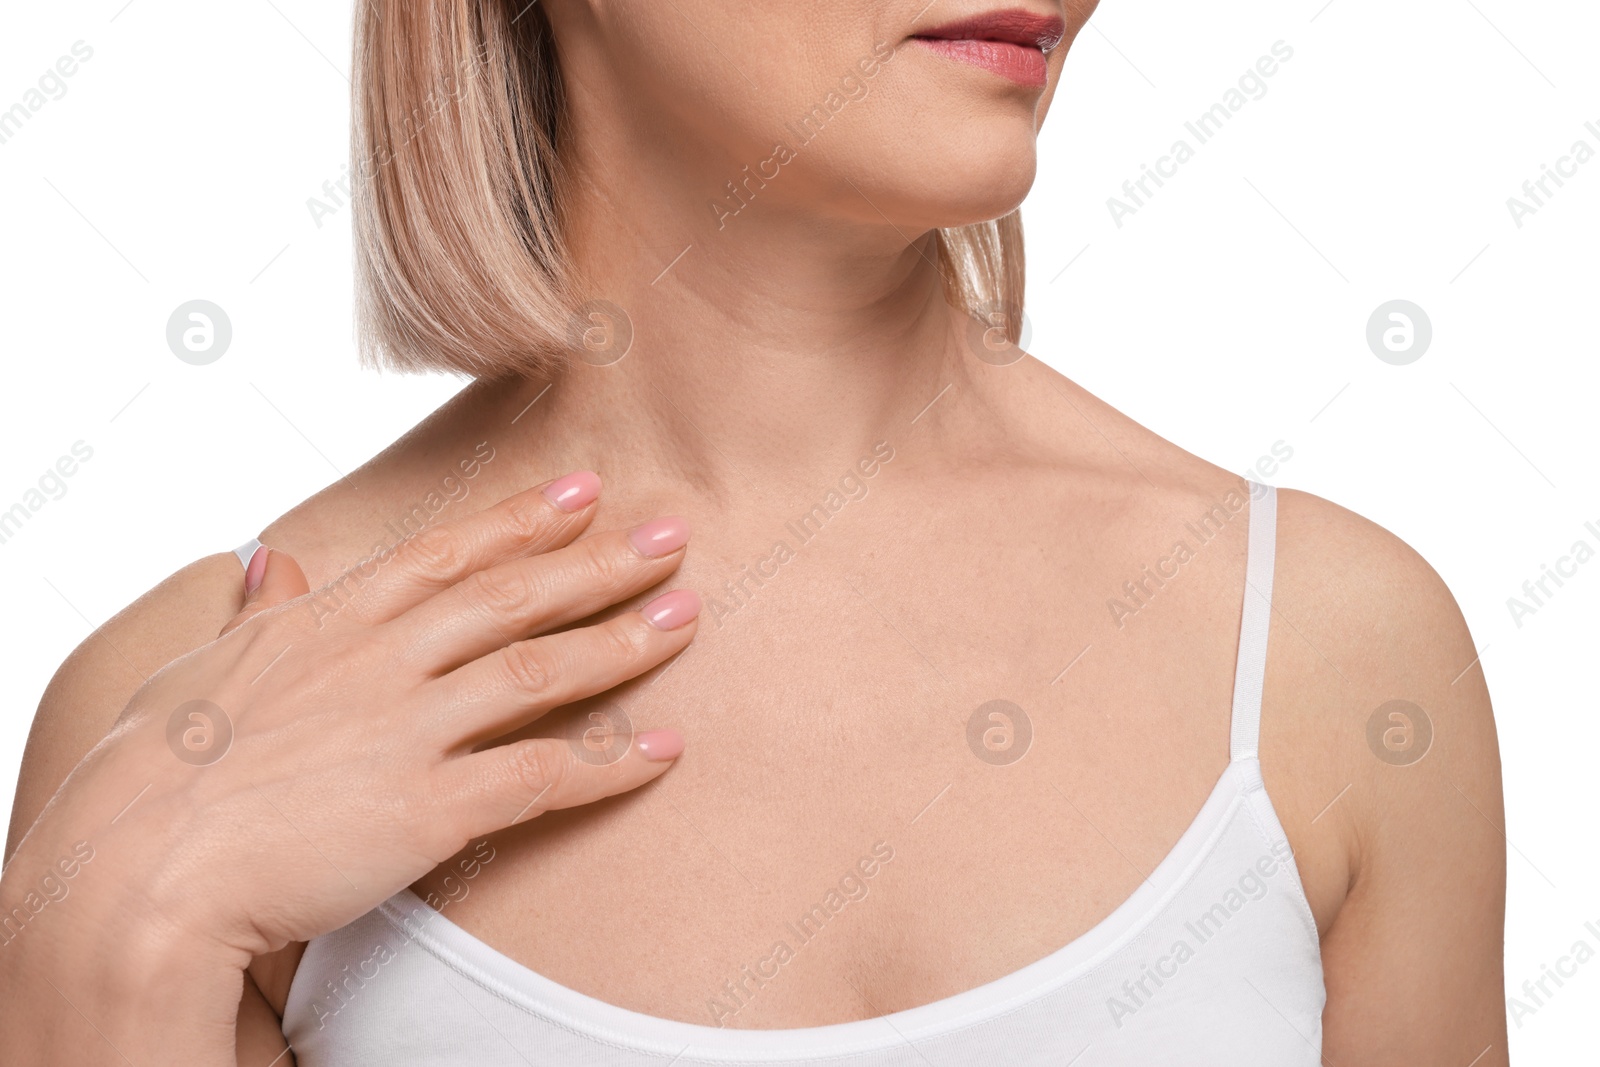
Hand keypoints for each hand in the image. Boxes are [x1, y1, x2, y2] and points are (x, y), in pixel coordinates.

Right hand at [0, 472, 697, 1062]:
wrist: (137, 871)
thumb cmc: (156, 774)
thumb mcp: (200, 671)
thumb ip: (255, 614)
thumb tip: (272, 561)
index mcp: (331, 621)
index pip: (447, 554)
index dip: (523, 521)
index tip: (585, 491)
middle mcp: (380, 661)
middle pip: (511, 599)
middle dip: (599, 564)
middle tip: (674, 536)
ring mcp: (406, 730)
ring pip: (537, 672)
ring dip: (621, 644)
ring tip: (690, 618)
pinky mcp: (426, 808)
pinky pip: (538, 777)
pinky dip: (608, 762)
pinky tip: (663, 750)